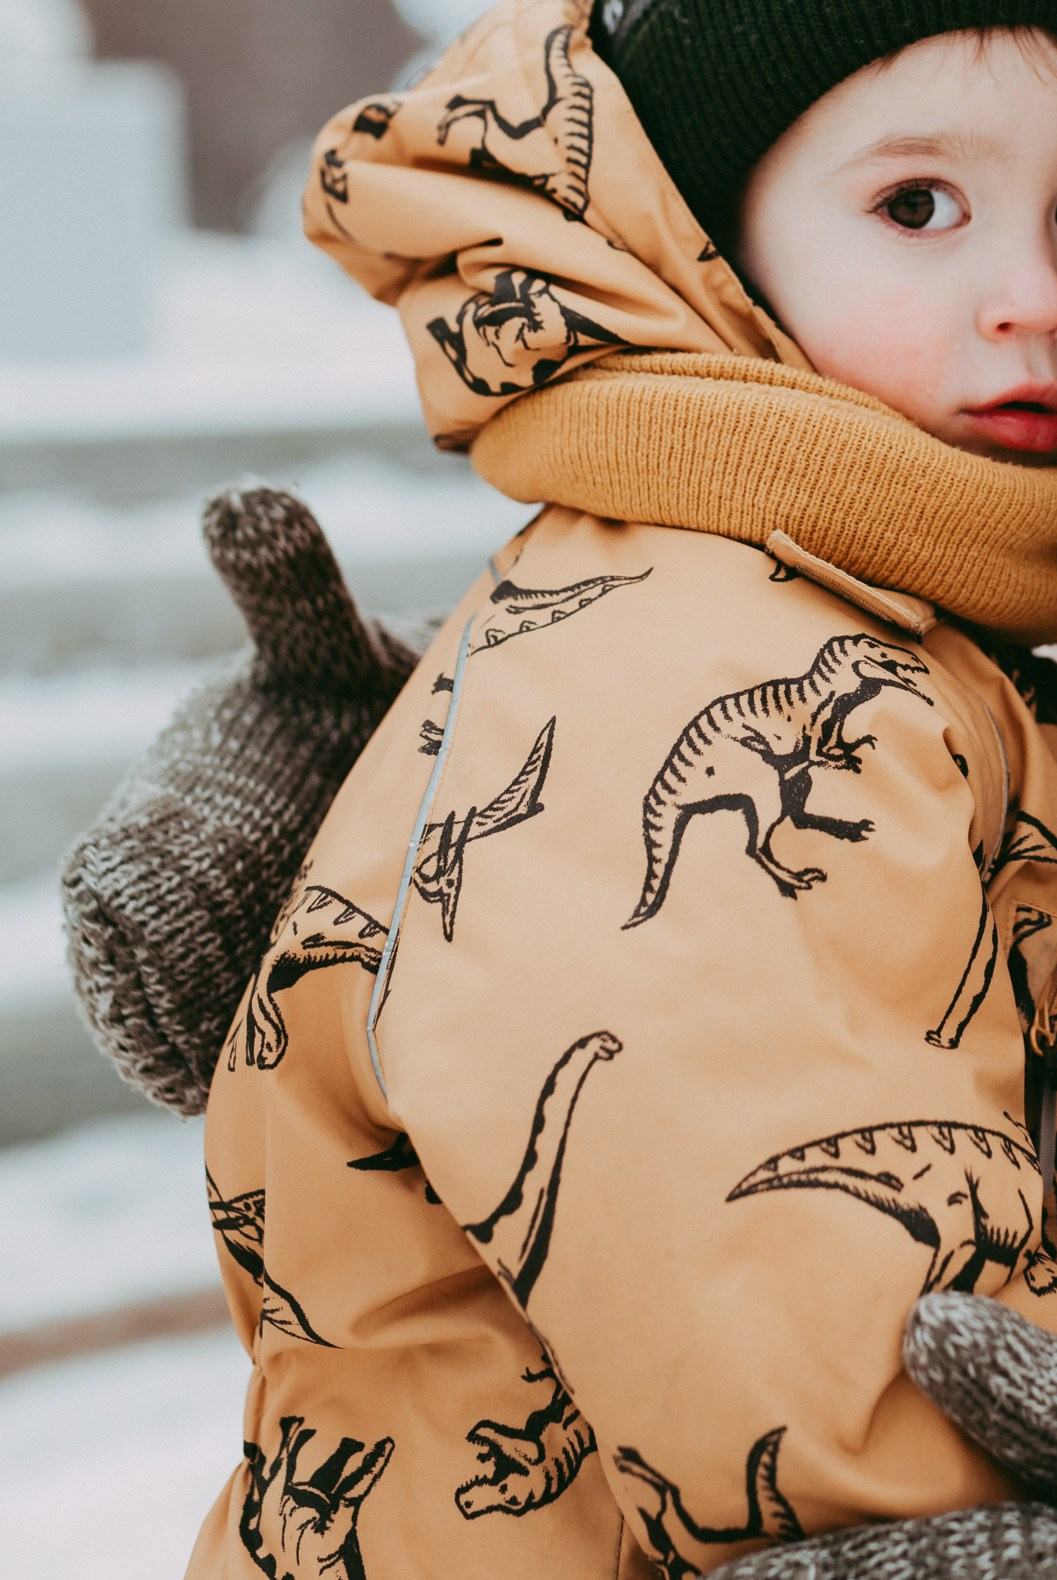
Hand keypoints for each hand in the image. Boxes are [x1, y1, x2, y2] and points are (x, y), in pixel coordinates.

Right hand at [61, 487, 420, 1114]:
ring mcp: (197, 948)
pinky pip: (219, 1053)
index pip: (116, 889)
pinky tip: (295, 1079)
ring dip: (226, 1049)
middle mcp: (161, 886)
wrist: (416, 750)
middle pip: (144, 979)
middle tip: (256, 1042)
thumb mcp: (330, 643)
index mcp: (157, 808)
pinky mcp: (240, 993)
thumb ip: (288, 584)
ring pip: (186, 1024)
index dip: (149, 938)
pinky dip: (247, 1069)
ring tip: (285, 1066)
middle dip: (187, 1014)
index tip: (206, 958)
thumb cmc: (358, 691)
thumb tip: (243, 500)